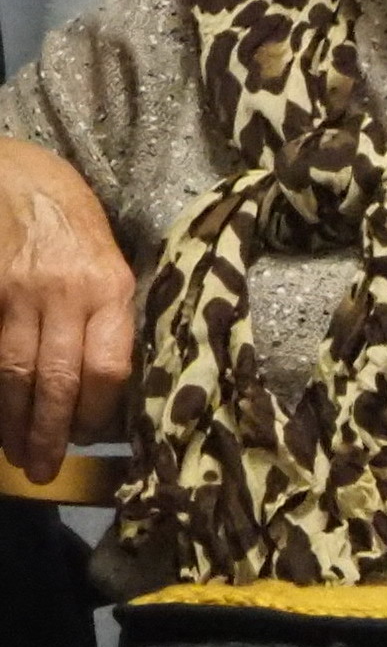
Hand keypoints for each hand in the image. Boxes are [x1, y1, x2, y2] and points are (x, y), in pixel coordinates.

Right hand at [0, 139, 133, 484]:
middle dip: (49, 431)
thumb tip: (110, 385)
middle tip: (43, 469)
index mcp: (112, 290)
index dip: (99, 411)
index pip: (109, 367)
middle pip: (59, 378)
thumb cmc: (76, 225)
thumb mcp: (112, 266)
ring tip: (17, 454)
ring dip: (15, 419)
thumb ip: (111, 320)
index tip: (92, 438)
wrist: (22, 178)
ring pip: (15, 370)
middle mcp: (67, 293)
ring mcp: (20, 292)